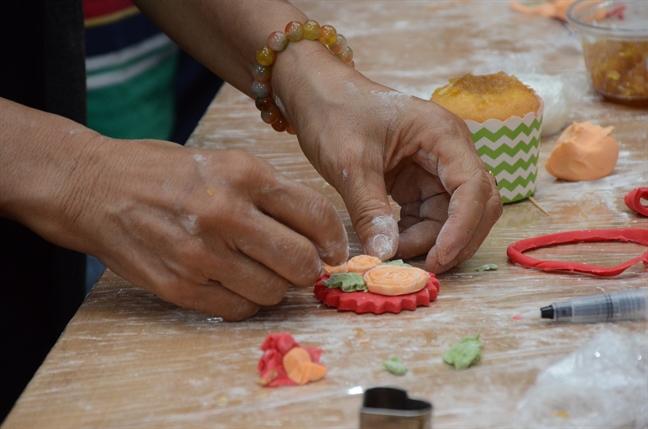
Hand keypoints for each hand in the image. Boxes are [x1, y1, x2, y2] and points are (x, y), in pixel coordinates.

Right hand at [87, 141, 347, 319]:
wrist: (94, 188)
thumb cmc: (164, 172)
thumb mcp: (224, 163)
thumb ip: (271, 195)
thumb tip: (317, 234)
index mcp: (243, 175)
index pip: (316, 215)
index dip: (335, 239)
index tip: (333, 249)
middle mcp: (225, 214)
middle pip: (300, 262)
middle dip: (309, 269)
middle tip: (301, 266)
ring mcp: (200, 255)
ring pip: (272, 292)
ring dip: (276, 287)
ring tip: (260, 270)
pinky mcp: (179, 287)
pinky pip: (238, 309)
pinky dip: (246, 300)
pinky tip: (233, 281)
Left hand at [276, 52, 501, 272]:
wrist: (318, 95)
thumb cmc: (334, 113)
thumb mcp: (349, 164)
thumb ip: (369, 210)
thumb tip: (384, 256)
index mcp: (442, 135)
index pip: (473, 187)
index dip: (462, 228)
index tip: (437, 258)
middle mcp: (449, 150)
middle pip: (477, 205)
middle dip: (455, 240)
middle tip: (420, 266)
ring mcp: (437, 167)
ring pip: (454, 216)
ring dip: (432, 241)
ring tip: (394, 252)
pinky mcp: (420, 181)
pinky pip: (432, 216)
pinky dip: (418, 234)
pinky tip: (392, 241)